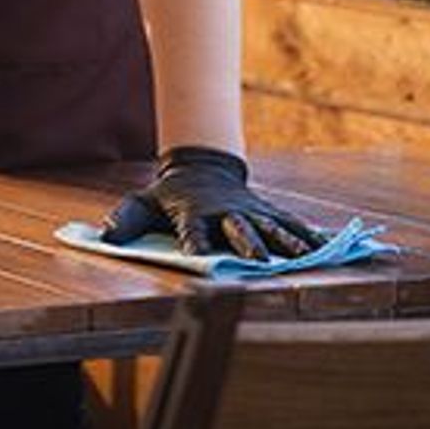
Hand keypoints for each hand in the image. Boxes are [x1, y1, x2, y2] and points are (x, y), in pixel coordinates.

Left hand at [101, 145, 325, 258]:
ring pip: (271, 227)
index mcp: (194, 213)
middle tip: (260, 261)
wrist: (202, 166)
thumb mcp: (143, 202)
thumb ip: (124, 219)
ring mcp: (250, 211)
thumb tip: (102, 236)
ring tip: (305, 257)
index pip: (193, 230)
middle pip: (238, 229)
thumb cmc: (170, 194)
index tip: (200, 259)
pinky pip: (290, 225)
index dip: (196, 243)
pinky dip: (308, 236)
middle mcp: (226, 212)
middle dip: (249, 245)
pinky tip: (327, 249)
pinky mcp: (267, 212)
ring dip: (287, 242)